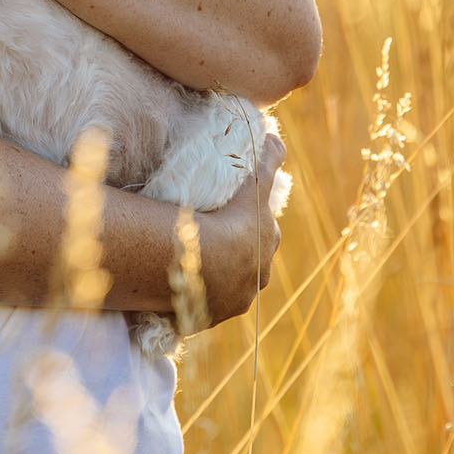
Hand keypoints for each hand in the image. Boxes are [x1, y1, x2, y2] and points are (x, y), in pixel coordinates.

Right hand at [187, 132, 286, 329]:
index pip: (264, 233)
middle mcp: (257, 278)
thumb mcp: (253, 184)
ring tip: (189, 262)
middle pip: (249, 263)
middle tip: (209, 238)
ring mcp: (234, 300)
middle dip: (236, 254)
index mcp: (266, 246)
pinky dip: (193, 295)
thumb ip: (268, 160)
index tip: (232, 217)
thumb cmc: (230, 219)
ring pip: (226, 286)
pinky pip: (201, 305)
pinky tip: (177, 285)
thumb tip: (276, 137)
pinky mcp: (209, 316)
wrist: (207, 262)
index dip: (251, 224)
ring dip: (213, 277)